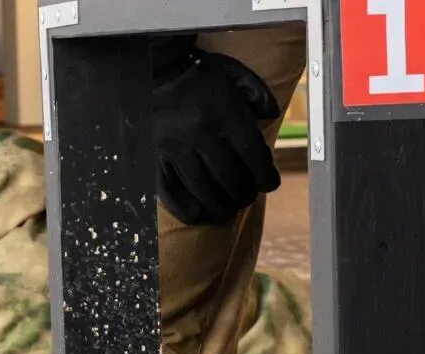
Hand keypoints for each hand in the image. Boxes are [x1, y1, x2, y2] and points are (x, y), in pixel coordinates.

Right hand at [152, 48, 281, 225]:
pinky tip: (198, 214)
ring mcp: (175, 147)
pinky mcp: (155, 155)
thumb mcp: (233, 72)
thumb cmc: (198, 72)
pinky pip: (169, 190)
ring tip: (227, 210)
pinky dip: (185, 208)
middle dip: (244, 193)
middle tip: (247, 196)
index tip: (270, 183)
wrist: (153, 68)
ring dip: (219, 206)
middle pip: (229, 178)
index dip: (265, 176)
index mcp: (224, 111)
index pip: (253, 155)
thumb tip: (270, 114)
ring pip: (202, 189)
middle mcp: (200, 132)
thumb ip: (256, 92)